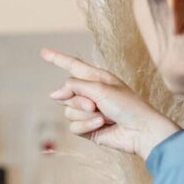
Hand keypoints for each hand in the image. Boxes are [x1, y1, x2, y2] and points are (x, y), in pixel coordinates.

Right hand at [43, 48, 178, 159]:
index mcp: (96, 78)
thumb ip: (74, 86)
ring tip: (103, 116)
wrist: (141, 131)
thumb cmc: (128, 105)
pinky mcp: (88, 128)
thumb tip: (54, 94)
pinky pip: (74, 126)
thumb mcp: (100, 88)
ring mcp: (88, 112)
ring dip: (84, 115)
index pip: (72, 65)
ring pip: (68, 111)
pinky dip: (86, 126)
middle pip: (66, 93)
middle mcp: (91, 93)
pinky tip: (101, 126)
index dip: (57, 58)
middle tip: (95, 104)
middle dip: (78, 100)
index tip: (43, 52)